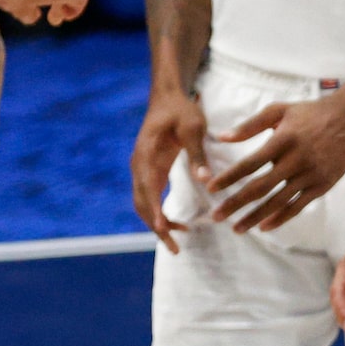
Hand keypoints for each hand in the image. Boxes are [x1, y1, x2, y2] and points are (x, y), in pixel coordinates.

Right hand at [130, 85, 209, 250]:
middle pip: (141, 203)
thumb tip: (205, 180)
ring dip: (157, 223)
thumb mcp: (193, 126)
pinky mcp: (148, 171)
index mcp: (147, 154)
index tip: (163, 229)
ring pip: (143, 204)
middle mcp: (139, 165)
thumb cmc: (180, 109)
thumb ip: (197, 153)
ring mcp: (141, 169)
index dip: (155, 210)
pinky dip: (159, 214)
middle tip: (175, 248)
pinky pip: (149, 198)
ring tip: (178, 241)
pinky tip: (177, 223)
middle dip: (156, 227)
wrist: (167, 97)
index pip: (148, 187)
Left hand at [206, 91, 344, 232]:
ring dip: (255, 217)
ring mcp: (311, 175)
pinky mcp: (322, 185)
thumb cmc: (309, 113)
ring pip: (278, 201)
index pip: (250, 163)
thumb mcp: (278, 110)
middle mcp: (297, 159)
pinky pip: (298, 206)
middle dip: (235, 203)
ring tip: (236, 229)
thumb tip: (222, 138)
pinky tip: (264, 227)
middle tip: (215, 216)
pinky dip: (280, 218)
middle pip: (261, 187)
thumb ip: (250, 125)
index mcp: (283, 140)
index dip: (229, 177)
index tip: (210, 189)